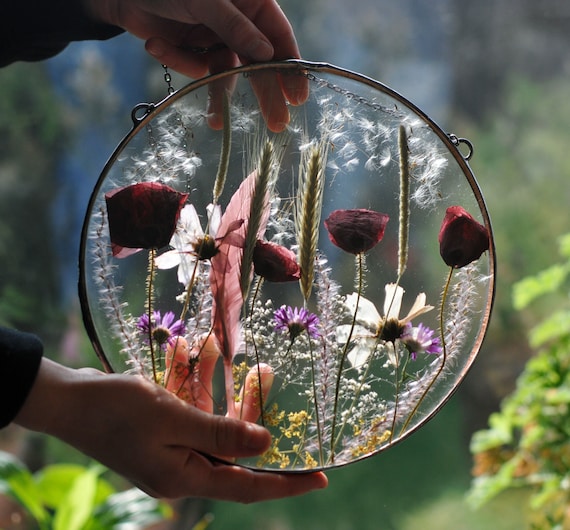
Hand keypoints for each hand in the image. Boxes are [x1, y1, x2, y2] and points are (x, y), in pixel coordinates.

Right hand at [15, 358, 326, 500]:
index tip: (319, 477)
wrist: (67, 399)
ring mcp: (170, 450)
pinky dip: (196, 384)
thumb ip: (222, 434)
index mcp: (186, 476)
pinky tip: (196, 350)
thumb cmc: (117, 410)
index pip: (248, 486)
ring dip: (225, 391)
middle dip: (253, 414)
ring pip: (214, 423)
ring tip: (240, 359)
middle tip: (271, 380)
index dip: (285, 483)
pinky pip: (191, 410)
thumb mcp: (173, 419)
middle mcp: (181, 469)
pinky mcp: (160, 431)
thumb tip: (265, 445)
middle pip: (235, 449)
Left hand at [86, 0, 308, 130]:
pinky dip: (177, 61)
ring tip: (215, 123)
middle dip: (265, 94)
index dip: (290, 68)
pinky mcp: (194, 51)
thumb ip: (235, 27)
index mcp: (252, 3)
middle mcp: (239, 23)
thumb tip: (266, 54)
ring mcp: (216, 39)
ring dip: (216, 94)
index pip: (279, 38)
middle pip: (259, 63)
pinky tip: (156, 43)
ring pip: (226, 74)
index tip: (297, 97)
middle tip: (277, 123)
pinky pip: (195, 69)